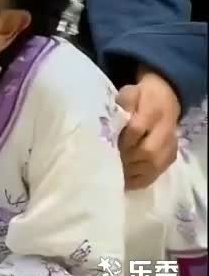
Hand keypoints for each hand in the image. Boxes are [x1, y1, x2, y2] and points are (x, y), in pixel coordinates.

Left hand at [116, 66, 180, 189]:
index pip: (136, 130)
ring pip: (153, 165)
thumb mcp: (128, 93)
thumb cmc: (139, 98)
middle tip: (106, 164)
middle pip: (147, 152)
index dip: (121, 141)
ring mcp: (170, 145)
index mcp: (153, 110)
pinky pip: (156, 173)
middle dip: (125, 159)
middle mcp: (166, 130)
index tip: (105, 147)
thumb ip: (119, 105)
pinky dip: (139, 180)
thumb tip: (106, 122)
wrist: (164, 98)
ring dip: (131, 172)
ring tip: (112, 174)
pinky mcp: (170, 157)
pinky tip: (124, 182)